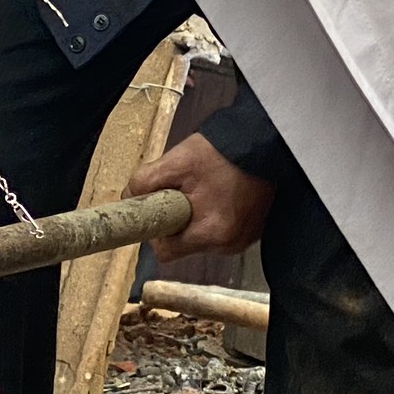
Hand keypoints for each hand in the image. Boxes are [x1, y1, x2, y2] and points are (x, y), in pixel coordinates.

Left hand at [132, 133, 274, 261]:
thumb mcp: (177, 161)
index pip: (167, 252)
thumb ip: (144, 182)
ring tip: (207, 189)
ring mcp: (245, 239)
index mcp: (211, 233)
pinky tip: (221, 194)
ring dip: (199, 220)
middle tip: (186, 192)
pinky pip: (223, 232)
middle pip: (186, 246)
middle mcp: (230, 244)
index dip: (158, 232)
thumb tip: (129, 198)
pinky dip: (216, 217)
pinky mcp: (254, 231)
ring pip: (204, 239)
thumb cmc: (223, 151)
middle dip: (180, 222)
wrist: (264, 141)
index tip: (163, 208)